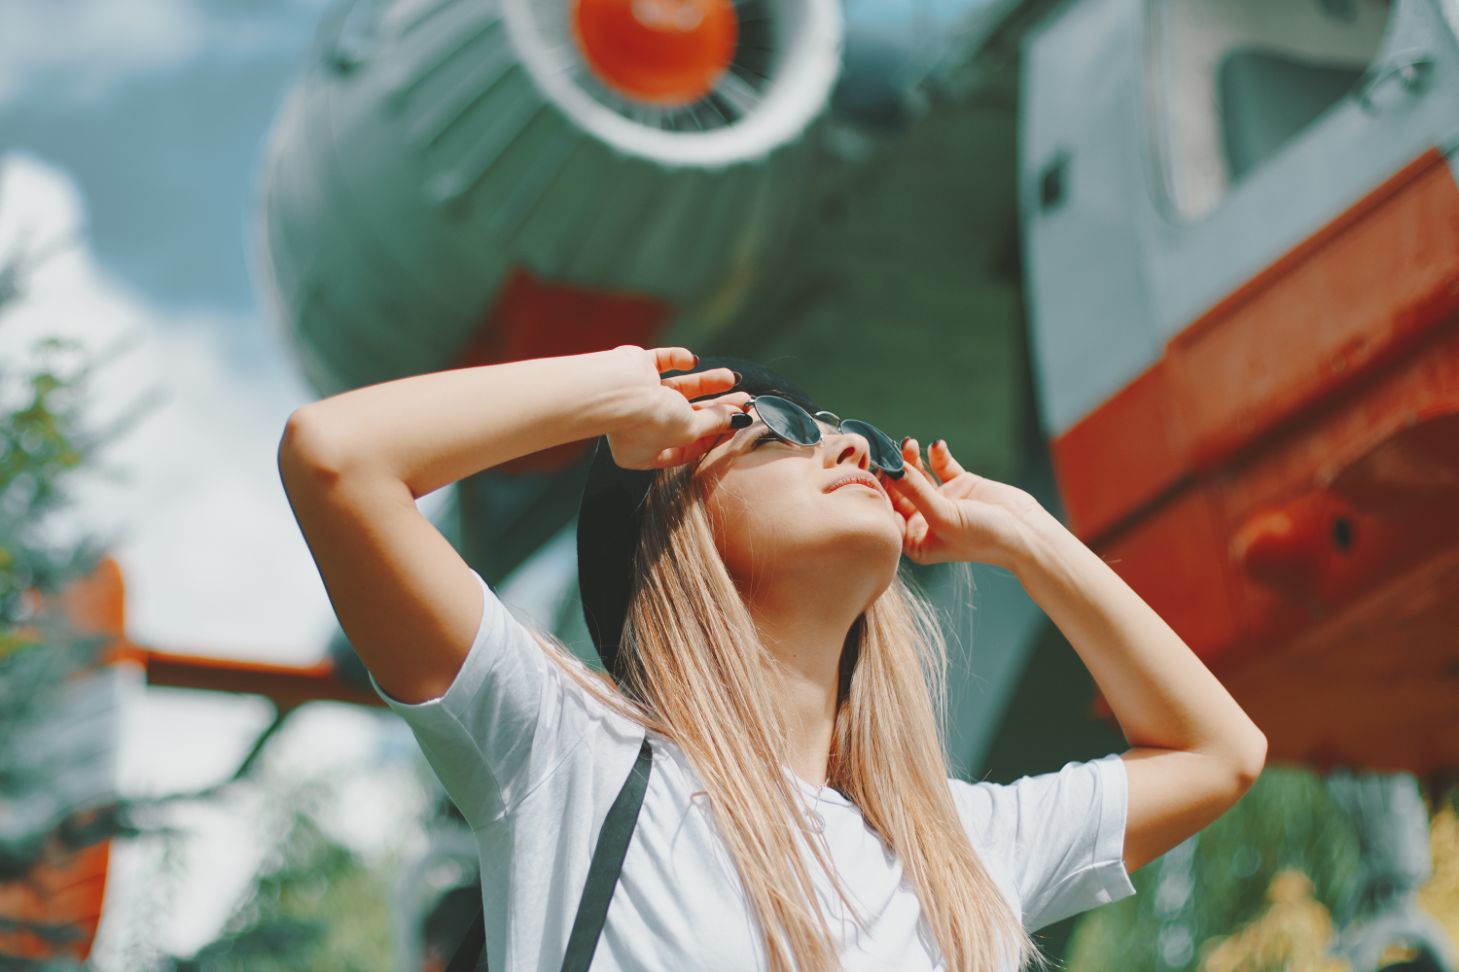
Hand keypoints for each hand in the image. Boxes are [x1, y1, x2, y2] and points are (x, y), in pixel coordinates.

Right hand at [602, 345, 752, 469]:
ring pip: (679, 389)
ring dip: (706, 382)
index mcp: (643, 452)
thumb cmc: (650, 421)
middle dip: (716, 407)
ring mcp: (637, 396)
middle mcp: (638, 426)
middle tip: (743, 399)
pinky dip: (678, 359)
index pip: (685, 447)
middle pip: (686, 416)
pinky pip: (663, 361)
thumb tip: (736, 418)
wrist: (620, 390)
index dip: (713, 435)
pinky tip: (693, 360)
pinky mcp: (636, 369)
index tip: (736, 424)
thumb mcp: (690, 429)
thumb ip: (714, 423)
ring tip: (732, 377)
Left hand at [878, 437, 1047, 567]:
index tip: (874, 468)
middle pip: (901, 489)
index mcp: (916, 539)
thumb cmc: (983, 537)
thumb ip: (916, 492)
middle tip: (889, 450)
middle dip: (895, 469)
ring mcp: (942, 500)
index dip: (880, 490)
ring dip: (912, 459)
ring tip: (909, 443)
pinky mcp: (960, 484)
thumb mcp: (943, 516)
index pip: (888, 511)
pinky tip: (937, 446)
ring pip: (918, 474)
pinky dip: (937, 455)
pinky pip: (942, 465)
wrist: (1026, 533)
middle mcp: (925, 520)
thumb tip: (892, 468)